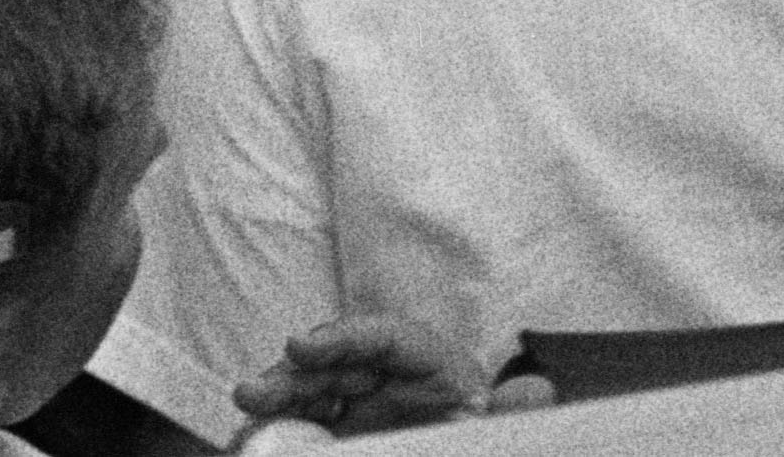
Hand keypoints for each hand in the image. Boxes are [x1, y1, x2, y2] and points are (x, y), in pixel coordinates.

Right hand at [231, 317, 547, 431]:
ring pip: (313, 387)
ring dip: (278, 394)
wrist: (481, 446)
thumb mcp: (497, 431)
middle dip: (293, 372)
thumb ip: (511, 417)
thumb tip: (538, 392)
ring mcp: (365, 405)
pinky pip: (309, 419)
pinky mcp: (346, 430)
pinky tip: (257, 431)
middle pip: (336, 360)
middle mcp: (393, 379)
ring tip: (245, 405)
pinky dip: (285, 422)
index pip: (384, 337)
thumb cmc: (485, 437)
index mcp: (435, 367)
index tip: (300, 347)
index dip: (340, 336)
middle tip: (253, 392)